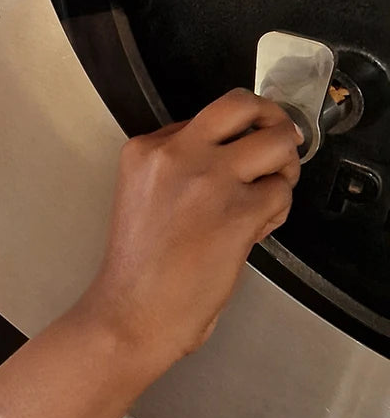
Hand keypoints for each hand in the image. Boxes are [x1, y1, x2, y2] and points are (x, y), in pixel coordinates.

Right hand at [77, 89, 300, 370]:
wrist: (132, 312)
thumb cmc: (138, 267)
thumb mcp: (141, 195)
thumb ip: (178, 167)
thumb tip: (231, 157)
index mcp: (144, 150)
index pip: (205, 118)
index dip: (229, 138)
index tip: (234, 159)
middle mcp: (176, 153)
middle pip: (241, 105)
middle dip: (271, 118)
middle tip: (280, 140)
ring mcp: (211, 179)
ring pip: (277, 142)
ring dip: (284, 165)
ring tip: (272, 190)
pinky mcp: (241, 210)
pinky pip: (282, 191)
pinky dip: (278, 209)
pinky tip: (256, 229)